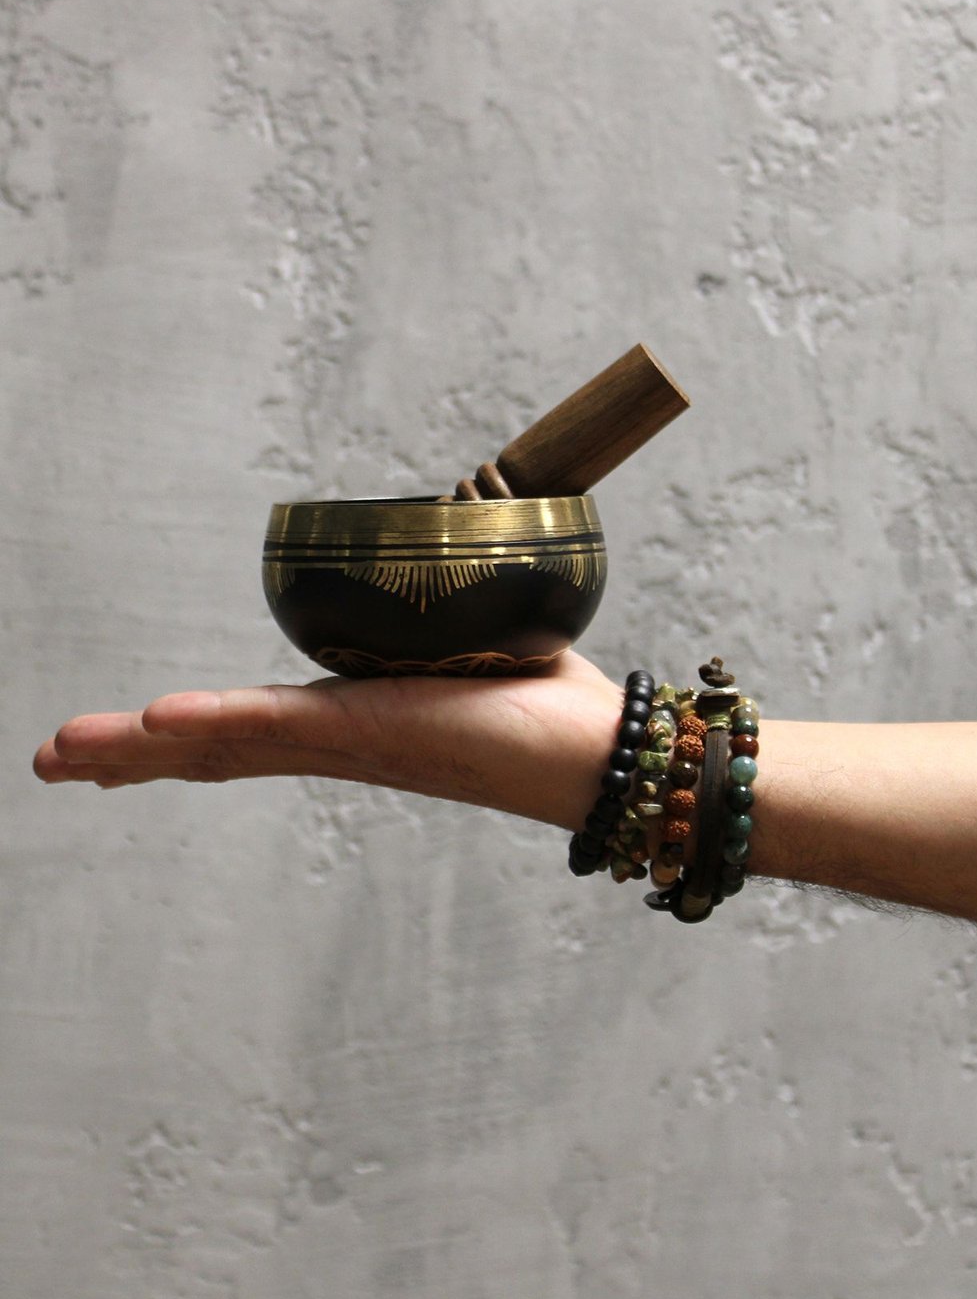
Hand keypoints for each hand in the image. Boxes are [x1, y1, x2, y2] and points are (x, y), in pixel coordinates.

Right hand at [33, 651, 624, 830]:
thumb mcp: (475, 638)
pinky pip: (279, 727)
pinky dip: (212, 721)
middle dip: (133, 755)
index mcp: (356, 722)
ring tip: (59, 756)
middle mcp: (343, 741)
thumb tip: (464, 538)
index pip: (252, 730)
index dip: (185, 731)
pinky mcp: (377, 731)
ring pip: (225, 743)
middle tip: (55, 760)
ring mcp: (353, 742)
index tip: (129, 734)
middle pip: (216, 746)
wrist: (599, 748)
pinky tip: (151, 723)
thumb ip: (447, 609)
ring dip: (139, 748)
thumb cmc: (547, 700)